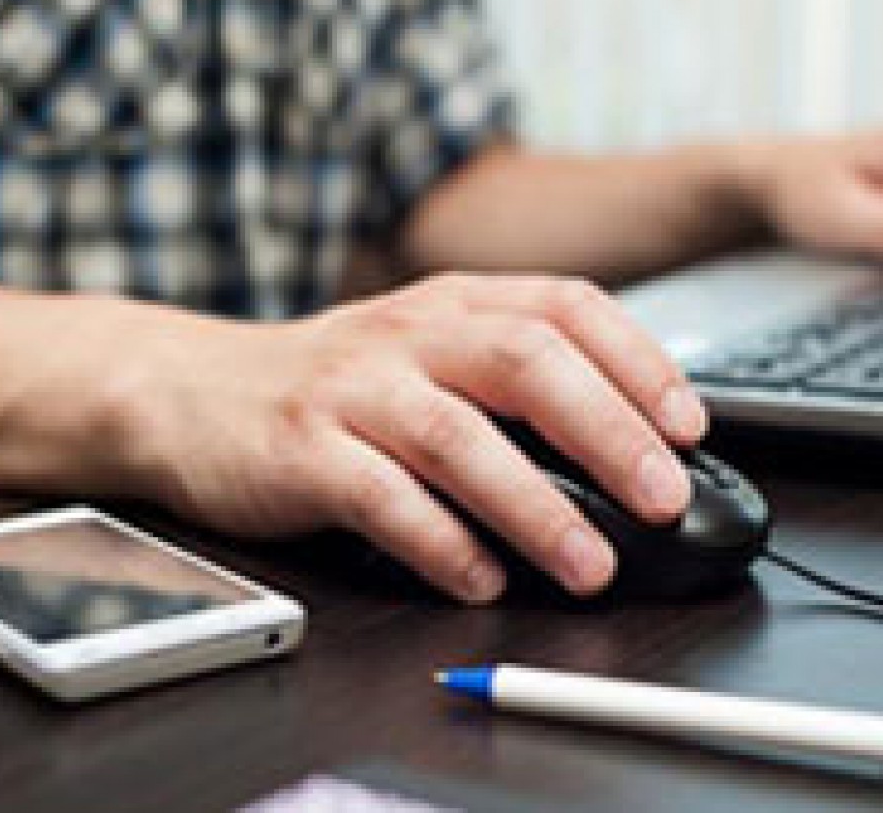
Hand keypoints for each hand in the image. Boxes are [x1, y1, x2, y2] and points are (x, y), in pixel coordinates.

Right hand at [109, 274, 706, 602]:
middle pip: (527, 364)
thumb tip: (628, 449)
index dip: (639, 363)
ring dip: (536, 506)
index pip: (567, 308)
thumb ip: (515, 382)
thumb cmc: (336, 383)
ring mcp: (353, 390)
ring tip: (589, 563)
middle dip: (609, 432)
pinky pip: (382, 499)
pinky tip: (481, 578)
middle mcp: (410, 335)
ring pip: (461, 439)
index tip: (688, 425)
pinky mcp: (302, 451)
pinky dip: (441, 543)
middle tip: (662, 498)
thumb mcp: (428, 352)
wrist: (193, 390)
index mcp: (456, 304)